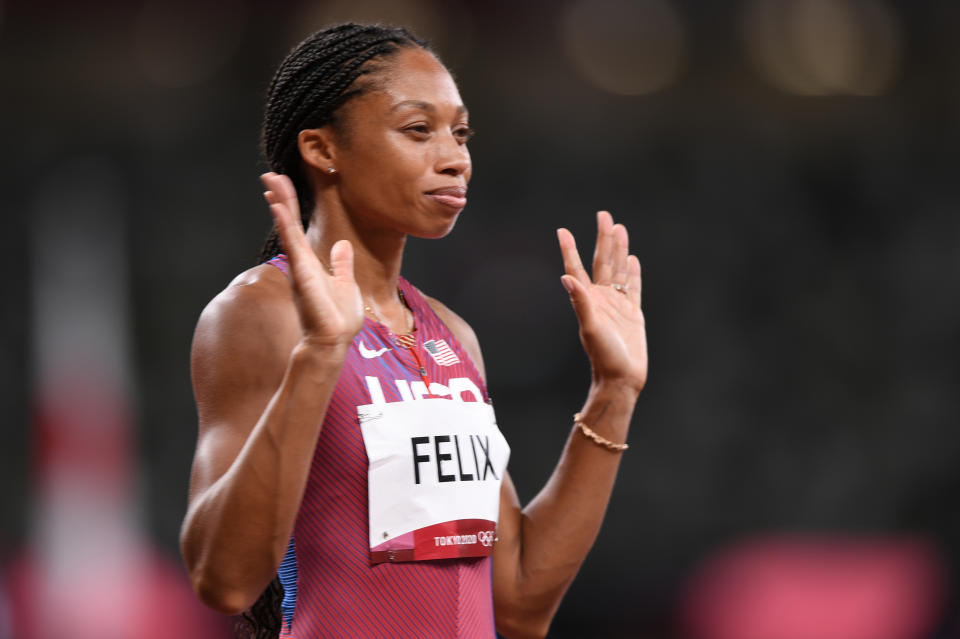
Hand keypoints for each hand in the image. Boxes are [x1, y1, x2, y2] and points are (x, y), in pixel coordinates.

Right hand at [261, 172, 363, 349]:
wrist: (333, 341)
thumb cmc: (337, 318)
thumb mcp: (345, 283)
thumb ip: (341, 264)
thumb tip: (342, 245)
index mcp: (310, 263)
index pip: (297, 228)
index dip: (289, 206)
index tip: (280, 186)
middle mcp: (301, 262)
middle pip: (288, 223)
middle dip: (280, 198)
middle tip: (269, 175)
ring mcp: (300, 268)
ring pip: (288, 230)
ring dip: (280, 205)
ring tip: (271, 182)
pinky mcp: (303, 275)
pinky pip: (293, 245)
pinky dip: (286, 226)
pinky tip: (280, 208)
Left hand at [557, 211, 647, 392]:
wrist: (622, 378)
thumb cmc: (604, 356)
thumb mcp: (590, 327)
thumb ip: (580, 301)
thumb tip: (566, 277)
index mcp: (587, 299)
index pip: (576, 268)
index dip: (570, 249)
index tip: (562, 231)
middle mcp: (601, 298)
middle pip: (602, 261)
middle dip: (602, 238)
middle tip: (603, 214)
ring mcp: (617, 305)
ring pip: (619, 270)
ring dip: (619, 249)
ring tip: (619, 228)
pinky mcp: (633, 313)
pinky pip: (633, 287)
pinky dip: (633, 272)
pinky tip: (633, 259)